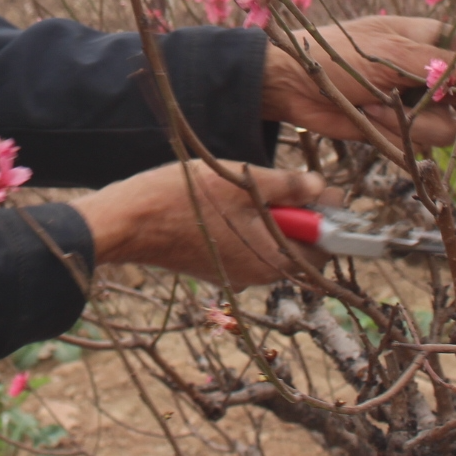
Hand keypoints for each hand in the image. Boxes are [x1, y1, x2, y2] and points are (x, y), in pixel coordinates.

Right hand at [72, 160, 326, 286]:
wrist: (128, 222)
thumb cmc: (184, 200)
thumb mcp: (243, 183)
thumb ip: (288, 186)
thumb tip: (320, 187)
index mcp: (271, 260)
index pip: (323, 247)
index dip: (326, 216)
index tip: (318, 187)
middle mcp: (258, 274)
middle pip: (297, 244)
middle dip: (296, 212)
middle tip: (284, 181)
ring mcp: (235, 271)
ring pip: (269, 241)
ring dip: (269, 215)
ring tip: (249, 185)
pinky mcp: (216, 264)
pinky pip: (246, 244)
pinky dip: (247, 223)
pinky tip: (228, 199)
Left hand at [261, 16, 455, 148]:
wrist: (292, 84)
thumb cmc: (338, 52)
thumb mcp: (392, 54)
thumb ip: (443, 65)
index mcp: (436, 39)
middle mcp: (435, 71)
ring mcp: (422, 102)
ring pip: (455, 126)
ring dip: (423, 123)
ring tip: (381, 106)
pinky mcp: (405, 128)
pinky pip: (423, 140)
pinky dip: (401, 132)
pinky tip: (373, 116)